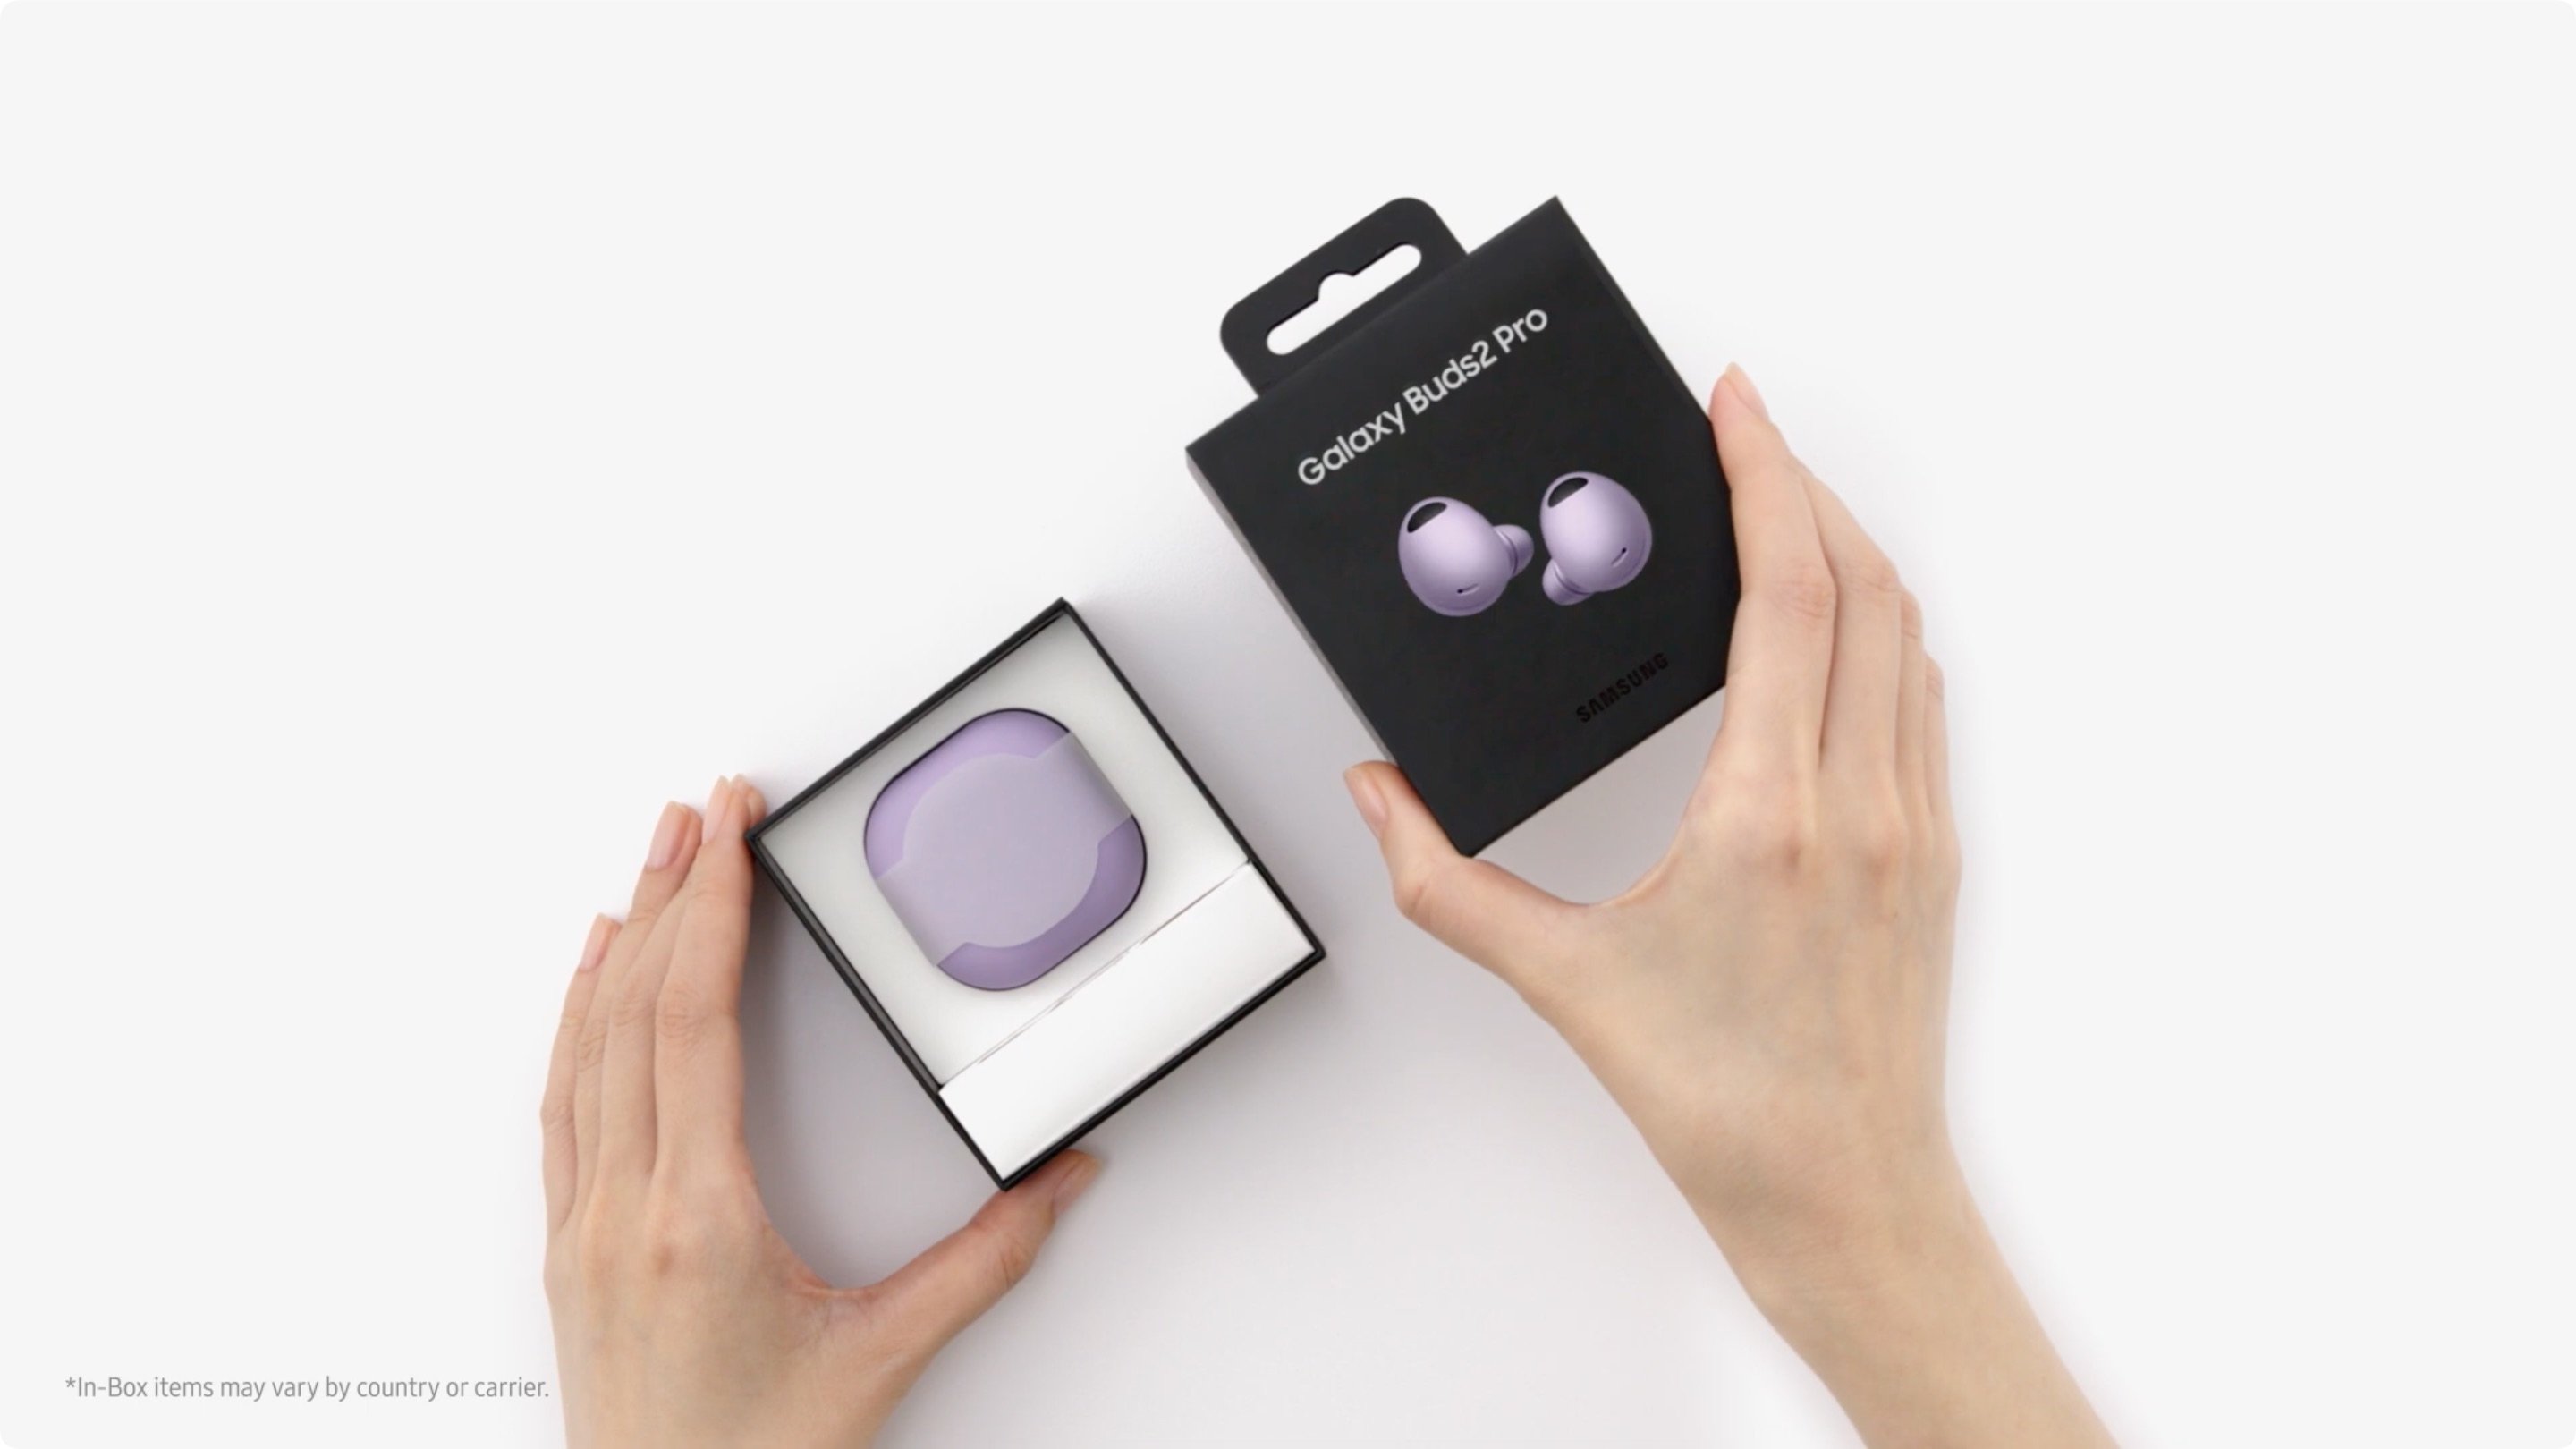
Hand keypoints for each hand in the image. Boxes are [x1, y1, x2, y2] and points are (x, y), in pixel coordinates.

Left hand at [541, 776, 1098, 1448]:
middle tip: (702, 810)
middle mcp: (623, 1211)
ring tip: (650, 858)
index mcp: (697, 1220)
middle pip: (632, 1010)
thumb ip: (983, 1264)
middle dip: (670, 893)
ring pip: (585, 1047)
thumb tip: (1058, 1183)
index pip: (692, 1021)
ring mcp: (583, 1227)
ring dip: (619, 941)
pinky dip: (576, 1019)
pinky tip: (591, 977)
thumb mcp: (883, 1361)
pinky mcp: (570, 1248)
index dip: (710, 910)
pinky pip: (562, 1103)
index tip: (729, 832)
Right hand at [1344, 368, 2112, 1447]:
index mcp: (1770, 812)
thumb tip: (1379, 796)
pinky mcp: (1935, 852)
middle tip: (1740, 431)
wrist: (1847, 1199)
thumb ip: (1445, 882)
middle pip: (1864, 581)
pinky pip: (1917, 697)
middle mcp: (1860, 800)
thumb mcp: (1560, 984)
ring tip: (1781, 508)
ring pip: (1904, 632)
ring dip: (1848, 549)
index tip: (1732, 404)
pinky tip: (1833, 628)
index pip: (1792, 590)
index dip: (1765, 475)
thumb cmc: (1725, 1106)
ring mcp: (1913, 822)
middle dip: (1802, 483)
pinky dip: (1878, 627)